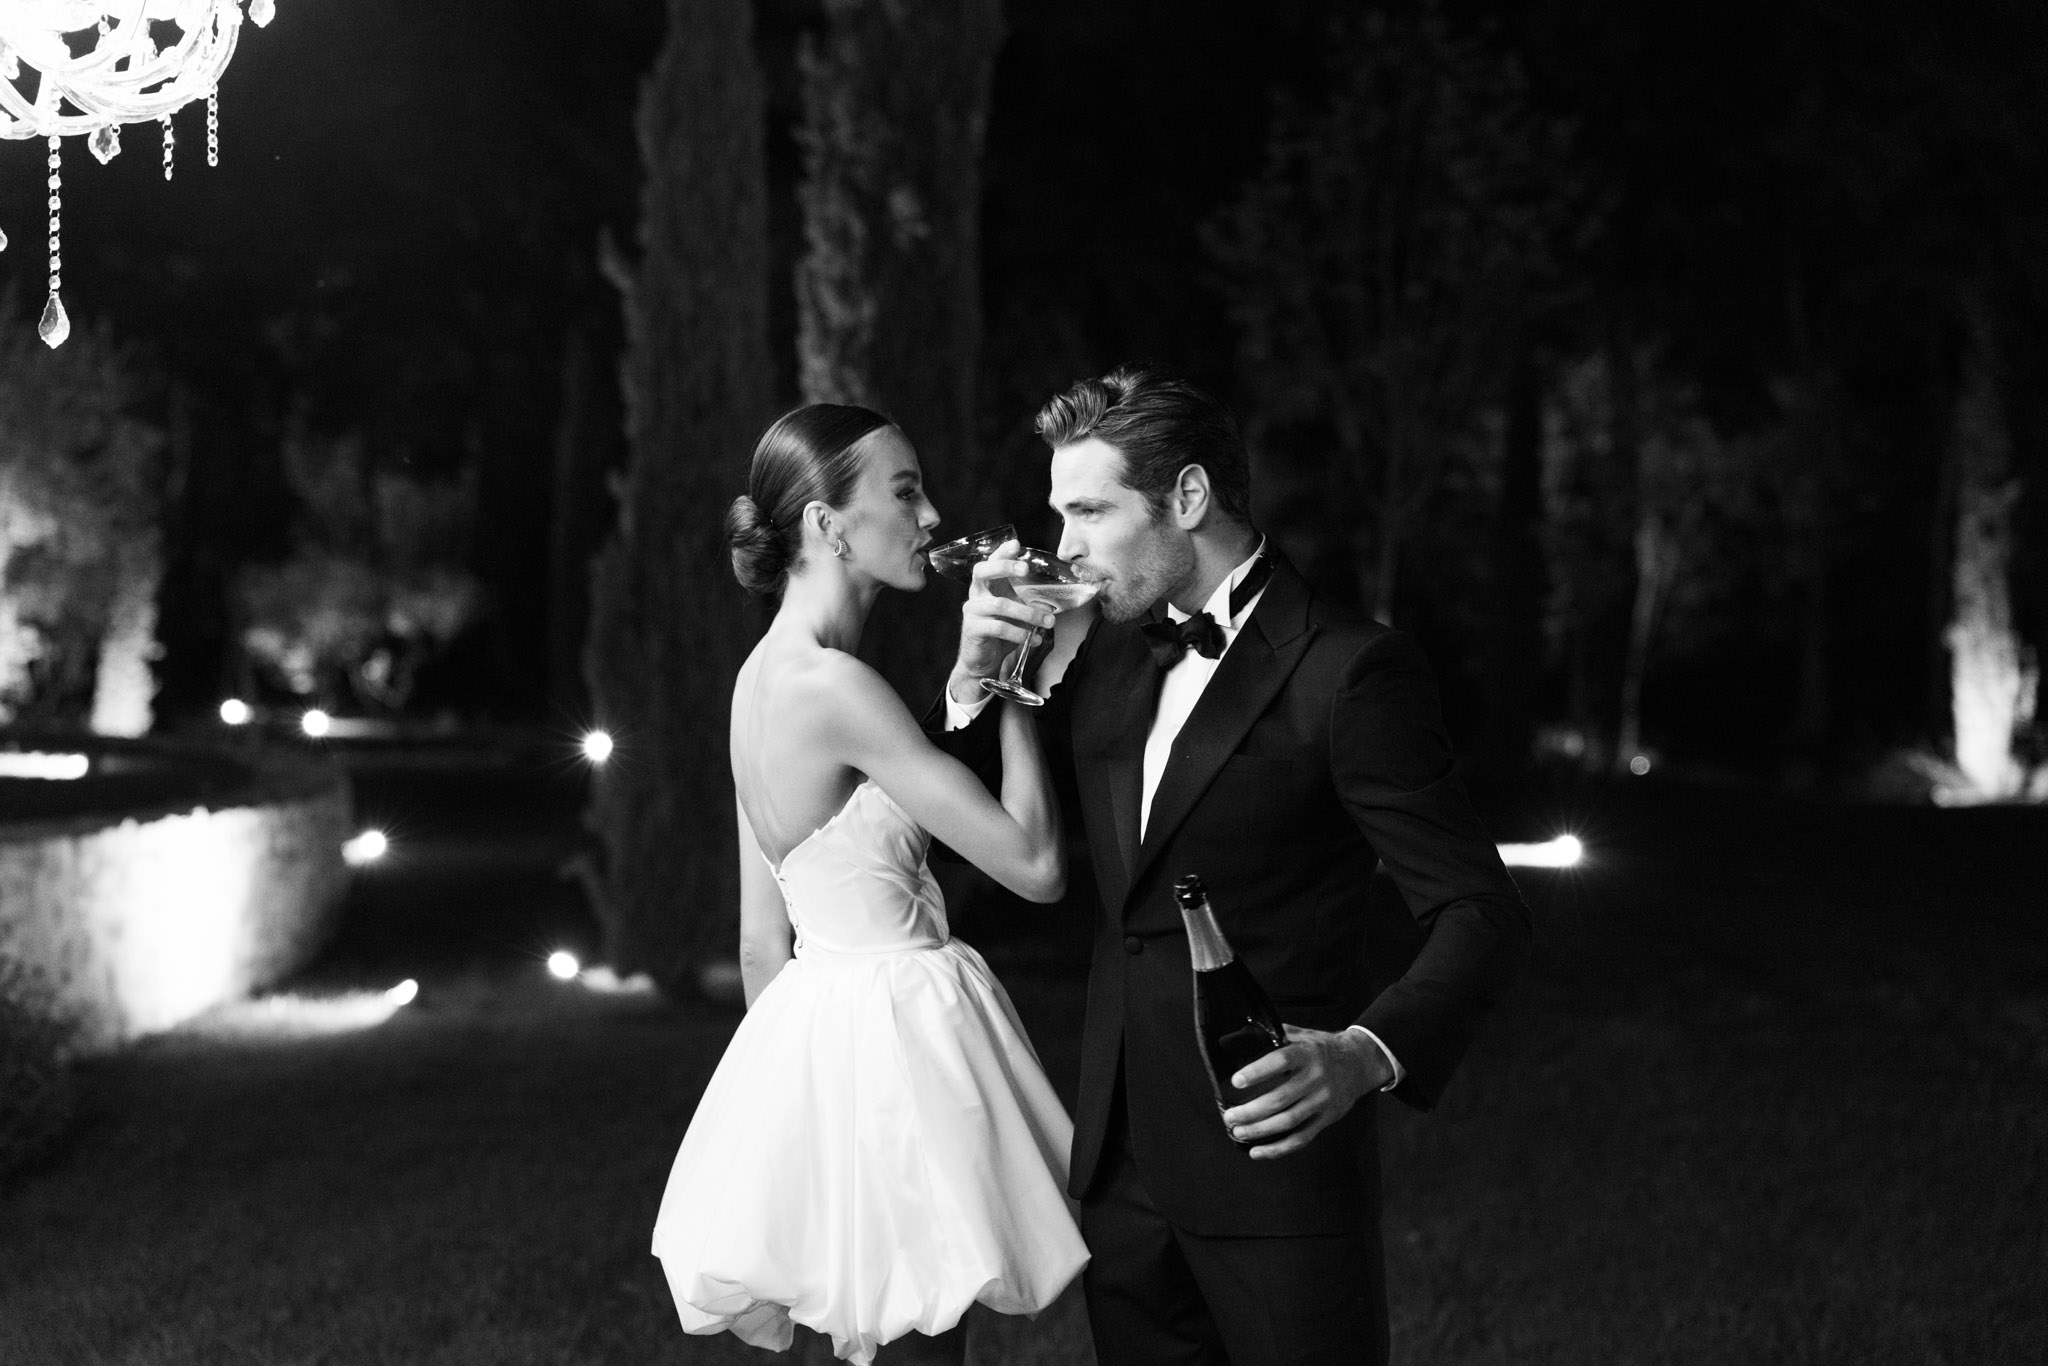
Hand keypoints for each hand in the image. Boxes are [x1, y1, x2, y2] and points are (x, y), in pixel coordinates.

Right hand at [948, 540, 1055, 701]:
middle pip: (983, 572)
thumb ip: (1024, 601)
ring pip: (1000, 604)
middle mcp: (976, 595)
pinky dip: (1020, 634)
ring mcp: (972, 612)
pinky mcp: (973, 629)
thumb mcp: (1014, 613)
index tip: (1017, 544)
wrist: (982, 663)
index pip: (990, 563)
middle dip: (1005, 567)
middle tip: (1025, 569)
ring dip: (1028, 613)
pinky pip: (999, 627)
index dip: (1001, 552)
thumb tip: (1052, 596)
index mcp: (986, 587)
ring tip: (1047, 622)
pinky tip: (1034, 640)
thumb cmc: (1000, 634)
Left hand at [1221, 1025, 1390, 1159]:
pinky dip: (1278, 1149)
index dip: (1257, 1072)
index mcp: (1307, 1054)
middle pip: (1280, 1099)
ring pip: (1288, 1121)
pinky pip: (1301, 1138)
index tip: (1236, 1081)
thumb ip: (1278, 1034)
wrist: (1360, 1063)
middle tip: (1229, 1116)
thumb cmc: (1324, 1049)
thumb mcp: (1304, 1034)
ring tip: (1238, 1132)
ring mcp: (1322, 1101)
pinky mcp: (1326, 1119)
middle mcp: (1316, 1078)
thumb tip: (1246, 1034)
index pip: (1280, 1062)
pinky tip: (1258, 1151)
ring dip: (1259, 1130)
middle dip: (1250, 1111)